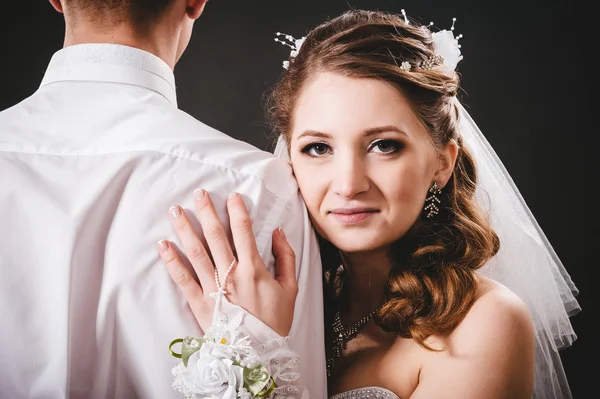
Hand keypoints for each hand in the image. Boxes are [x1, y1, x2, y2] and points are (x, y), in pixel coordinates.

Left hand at [157, 190, 297, 335]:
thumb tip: (278, 232)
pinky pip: (183, 279)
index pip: (244, 232)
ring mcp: (213, 289)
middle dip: (206, 212)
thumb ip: (286, 258)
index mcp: (254, 269)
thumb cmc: (274, 321)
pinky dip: (172, 262)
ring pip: (196, 253)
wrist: (258, 353)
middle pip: (216, 236)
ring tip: (175, 212)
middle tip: (198, 194)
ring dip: (185, 230)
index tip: (232, 196)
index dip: (237, 211)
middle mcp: (231, 275)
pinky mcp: (200, 303)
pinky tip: (164, 246)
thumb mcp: (290, 289)